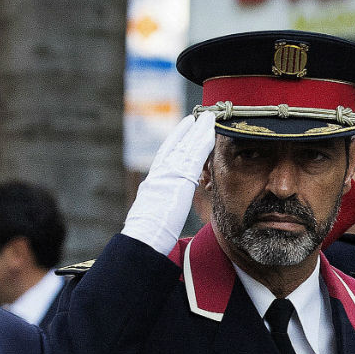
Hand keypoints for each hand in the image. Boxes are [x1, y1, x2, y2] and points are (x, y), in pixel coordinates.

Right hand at [121, 112, 215, 254]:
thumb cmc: (145, 236)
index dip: (175, 139)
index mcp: (152, 182)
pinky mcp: (180, 178)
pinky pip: (194, 156)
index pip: (165, 155)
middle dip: (188, 130)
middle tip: (199, 116)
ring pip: (187, 146)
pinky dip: (202, 142)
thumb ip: (156, 207)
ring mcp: (169, 174)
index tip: (183, 127)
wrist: (143, 237)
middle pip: (176, 145)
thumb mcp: (149, 217)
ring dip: (199, 131)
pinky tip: (211, 132)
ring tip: (209, 117)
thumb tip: (156, 212)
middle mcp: (159, 173)